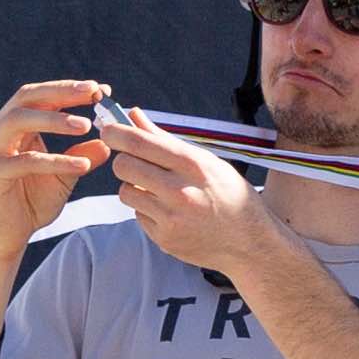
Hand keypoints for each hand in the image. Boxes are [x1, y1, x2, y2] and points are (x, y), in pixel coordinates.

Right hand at [0, 80, 107, 255]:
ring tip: (86, 124)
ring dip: (54, 119)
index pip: (39, 96)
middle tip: (94, 92)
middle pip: (26, 98)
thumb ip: (81, 156)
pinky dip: (55, 161)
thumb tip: (108, 142)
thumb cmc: (32, 203)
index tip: (101, 89)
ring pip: (19, 121)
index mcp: (11, 126)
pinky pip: (25, 161)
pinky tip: (82, 167)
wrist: (8, 237)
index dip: (68, 89)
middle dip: (61, 92)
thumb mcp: (64, 176)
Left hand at [91, 110, 267, 271]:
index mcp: (192, 164)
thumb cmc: (229, 194)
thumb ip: (166, 140)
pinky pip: (138, 215)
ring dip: (135, 187)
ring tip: (159, 190)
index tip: (108, 129)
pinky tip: (171, 212)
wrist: (250, 243)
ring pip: (126, 191)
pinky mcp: (164, 239)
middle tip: (136, 162)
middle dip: (125, 161)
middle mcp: (180, 191)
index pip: (139, 142)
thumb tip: (133, 115)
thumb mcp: (206, 161)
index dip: (115, 132)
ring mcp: (171, 218)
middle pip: (123, 165)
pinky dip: (148, 210)